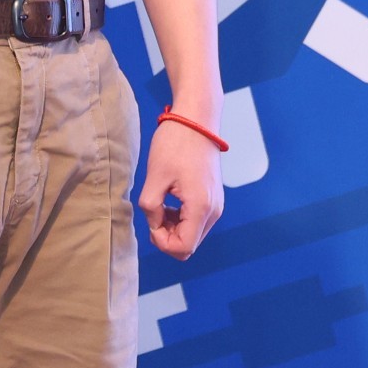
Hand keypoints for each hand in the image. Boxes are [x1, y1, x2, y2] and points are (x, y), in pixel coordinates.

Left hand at [137, 119, 223, 261]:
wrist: (197, 119)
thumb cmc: (176, 143)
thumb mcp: (155, 177)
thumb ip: (151, 209)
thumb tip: (154, 225)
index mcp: (201, 207)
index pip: (183, 248)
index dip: (162, 242)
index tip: (151, 221)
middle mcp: (214, 210)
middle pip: (189, 245)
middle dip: (167, 236)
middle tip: (153, 213)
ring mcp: (216, 204)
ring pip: (192, 234)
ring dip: (173, 227)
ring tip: (160, 204)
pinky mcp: (213, 197)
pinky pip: (196, 221)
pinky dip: (181, 219)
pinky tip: (170, 201)